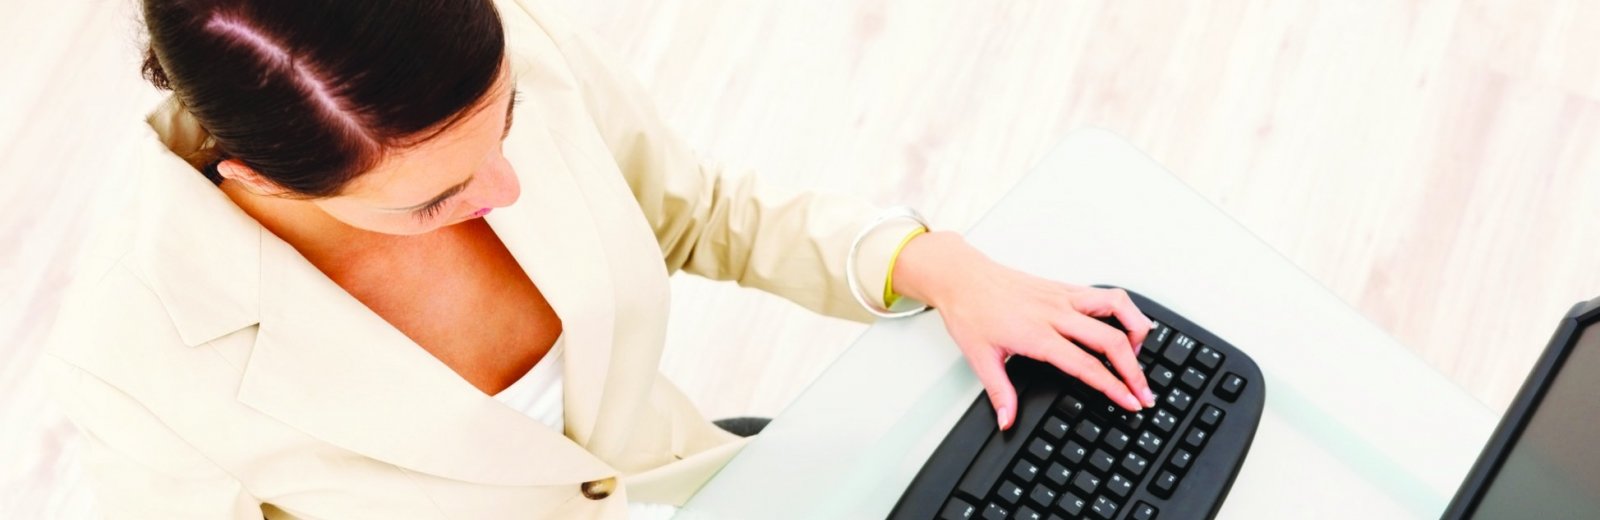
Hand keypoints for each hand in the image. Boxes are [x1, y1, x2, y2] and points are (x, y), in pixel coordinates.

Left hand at [890, 231, 1157, 429]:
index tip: (1130, 401)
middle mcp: (1055, 313)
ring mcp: (1062, 296)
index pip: (1086, 365)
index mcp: (1037, 334)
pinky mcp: (1063, 287)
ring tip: (1140, 353)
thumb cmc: (970, 311)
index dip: (1113, 386)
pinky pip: (1103, 294)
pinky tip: (1125, 324)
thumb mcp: (980, 358)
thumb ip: (1000, 393)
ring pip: (1116, 305)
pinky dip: (1123, 309)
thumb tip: (1007, 421)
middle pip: (1110, 339)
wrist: (961, 277)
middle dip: (1134, 369)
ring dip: (1136, 328)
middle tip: (1144, 391)